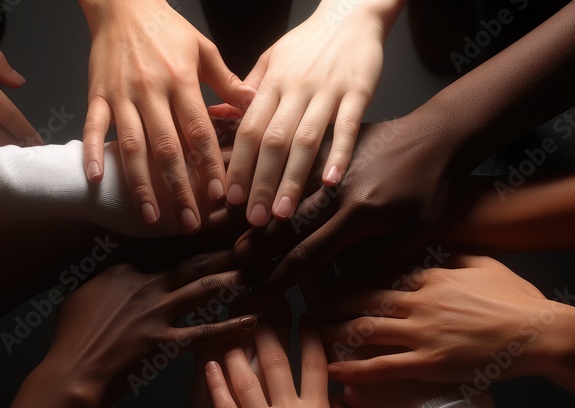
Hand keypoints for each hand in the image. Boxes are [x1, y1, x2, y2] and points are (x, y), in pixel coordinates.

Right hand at [42, 251, 256, 406]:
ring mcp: (155, 312)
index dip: (199, 230)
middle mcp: (145, 283)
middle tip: (253, 238)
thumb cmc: (72, 333)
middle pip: (195, 259)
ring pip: (205, 288)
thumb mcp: (83, 288)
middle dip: (226, 247)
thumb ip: (105, 266)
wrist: (71, 371)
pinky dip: (230, 327)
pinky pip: (203, 332)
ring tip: (260, 270)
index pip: (169, 242)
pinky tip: (253, 319)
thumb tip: (111, 246)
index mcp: (125, 266)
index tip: (223, 219)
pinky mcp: (162, 342)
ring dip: (235, 278)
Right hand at [80, 0, 254, 232]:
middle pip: (166, 147)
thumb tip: (255, 105)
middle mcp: (150, 90)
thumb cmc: (166, 29)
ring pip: (131, 145)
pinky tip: (96, 179)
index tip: (217, 194)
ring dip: (140, 183)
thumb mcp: (203, 49)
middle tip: (189, 221)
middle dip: (178, 188)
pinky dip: (92, 152)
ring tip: (150, 215)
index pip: (198, 130)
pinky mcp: (96, 94)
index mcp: (181, 80)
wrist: (121, 4)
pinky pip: (93, 127)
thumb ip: (227, 81)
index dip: (207, 164)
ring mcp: (121, 94)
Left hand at [205, 322, 360, 407]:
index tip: (306, 313)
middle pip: (275, 360)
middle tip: (261, 301)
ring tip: (231, 322)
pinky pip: (224, 407)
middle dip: (268, 325)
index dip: (311, 333)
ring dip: (236, 345)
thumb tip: (339, 390)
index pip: (315, 361)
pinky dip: (215, 382)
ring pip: (245, 377)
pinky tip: (209, 361)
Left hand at [224, 0, 399, 225]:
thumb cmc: (309, 43)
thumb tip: (216, 115)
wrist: (351, 14)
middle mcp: (295, 89)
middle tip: (253, 219)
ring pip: (306, 140)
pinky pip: (347, 125)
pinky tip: (331, 182)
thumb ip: (246, 90)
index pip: (249, 129)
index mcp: (271, 83)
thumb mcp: (270, 59)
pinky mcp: (358, 91)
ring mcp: (327, 90)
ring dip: (293, 179)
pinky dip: (339, 154)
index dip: (238, 165)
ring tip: (283, 213)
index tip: (230, 198)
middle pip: (273, 141)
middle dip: (261, 183)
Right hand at [233, 118, 450, 292]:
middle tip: (231, 265)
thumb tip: (342, 272)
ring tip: (223, 227)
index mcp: (360, 215)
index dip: (282, 276)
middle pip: (286, 224)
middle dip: (256, 247)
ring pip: (283, 193)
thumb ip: (380, 257)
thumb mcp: (420, 232)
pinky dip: (269, 178)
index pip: (310, 254)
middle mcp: (337, 190)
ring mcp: (331, 164)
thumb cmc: (437, 186)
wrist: (442, 132)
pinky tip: (249, 184)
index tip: (261, 292)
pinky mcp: (331, 145)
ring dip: (254, 212)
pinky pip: (293, 165)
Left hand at [322, 256, 560, 383]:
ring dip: (333, 331)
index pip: (382, 273)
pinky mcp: (429, 363)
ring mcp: (423, 332)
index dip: (351, 277)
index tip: (329, 279)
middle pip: (364, 298)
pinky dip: (352, 367)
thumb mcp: (486, 264)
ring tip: (310, 334)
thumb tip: (437, 247)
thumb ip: (456, 256)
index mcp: (433, 276)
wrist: (541, 333)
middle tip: (307, 304)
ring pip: (365, 329)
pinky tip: (331, 369)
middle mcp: (421, 301)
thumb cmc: (519, 300)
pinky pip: (381, 366)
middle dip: (331, 302)